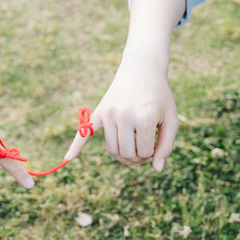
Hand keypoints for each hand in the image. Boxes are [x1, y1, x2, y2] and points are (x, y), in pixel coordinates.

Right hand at [65, 53, 177, 170]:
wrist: (142, 69)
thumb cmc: (159, 97)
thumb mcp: (171, 119)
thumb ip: (166, 146)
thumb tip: (157, 170)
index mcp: (144, 119)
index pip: (143, 153)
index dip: (150, 154)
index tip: (155, 147)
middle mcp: (124, 116)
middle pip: (126, 153)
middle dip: (136, 158)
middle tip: (143, 152)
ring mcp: (109, 113)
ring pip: (111, 149)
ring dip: (122, 156)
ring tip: (132, 151)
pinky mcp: (100, 111)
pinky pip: (85, 131)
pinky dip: (76, 145)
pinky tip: (68, 158)